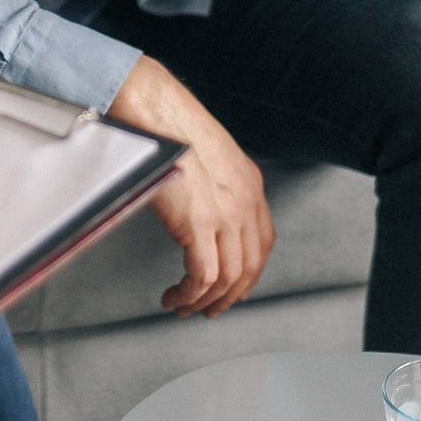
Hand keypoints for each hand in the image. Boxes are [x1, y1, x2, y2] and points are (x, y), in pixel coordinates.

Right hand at [109, 55, 274, 318]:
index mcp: (250, 184)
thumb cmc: (171, 126)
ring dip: (206, 301)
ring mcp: (224, 215)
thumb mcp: (209, 156)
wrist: (157, 111)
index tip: (234, 287)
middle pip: (250, 266)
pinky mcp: (198, 225)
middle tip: (210, 309)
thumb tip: (199, 209)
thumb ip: (214, 185)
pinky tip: (175, 296)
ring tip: (183, 306)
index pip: (263, 242)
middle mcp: (245, 201)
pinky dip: (189, 294)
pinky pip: (202, 276)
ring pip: (227, 278)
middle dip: (230, 296)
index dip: (249, 272)